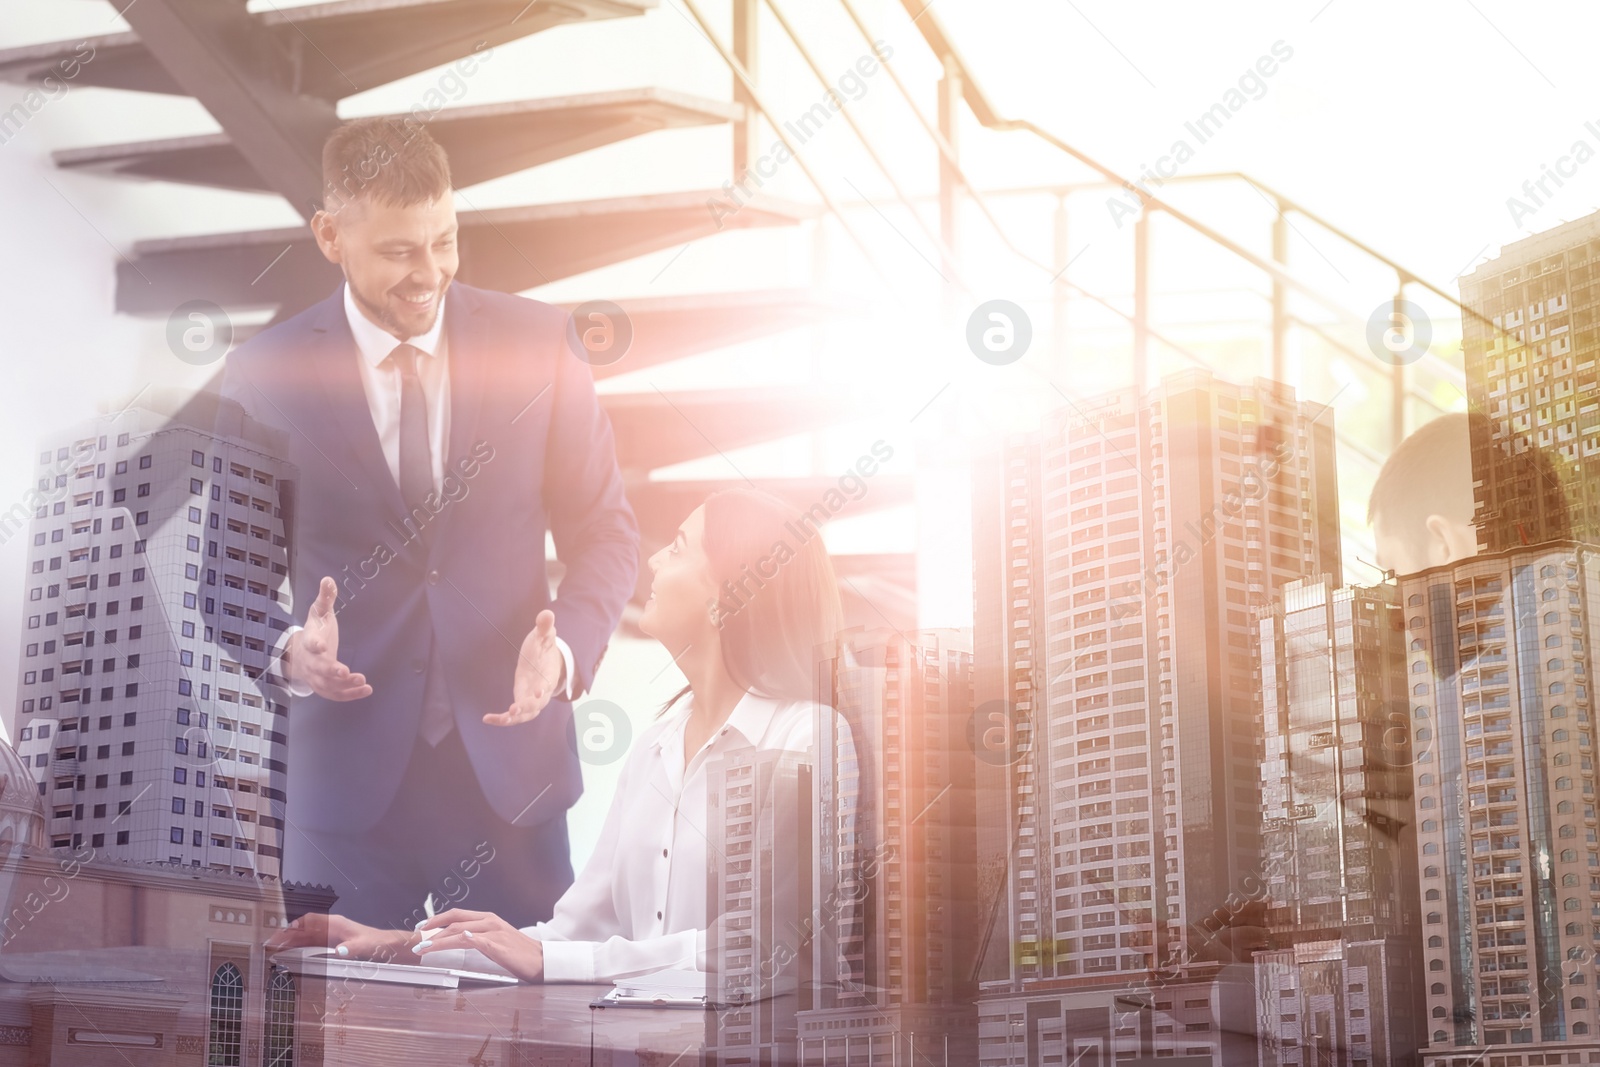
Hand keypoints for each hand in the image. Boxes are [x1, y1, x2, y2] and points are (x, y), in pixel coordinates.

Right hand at [265, 912, 415, 961]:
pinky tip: (291, 958)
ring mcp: (330, 937)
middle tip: (269, 946)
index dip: (293, 926)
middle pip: (303, 930)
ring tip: (274, 952)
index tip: (280, 934)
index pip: (309, 921)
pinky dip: (299, 951)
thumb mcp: (365, 946)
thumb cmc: (377, 944)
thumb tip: (340, 951)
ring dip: (290, 944)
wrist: (388, 948)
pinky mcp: (331, 946)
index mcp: (335, 924)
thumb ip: (352, 948)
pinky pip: (310, 946)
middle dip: (286, 936)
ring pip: (305, 938)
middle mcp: (330, 928)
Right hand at [287, 577, 371, 700]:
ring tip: (363, 682)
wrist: (299, 653)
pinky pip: (336, 694)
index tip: (321, 646)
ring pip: (328, 685)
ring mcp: (316, 676)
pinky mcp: (325, 686)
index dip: (314, 645)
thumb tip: (328, 579)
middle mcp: (311, 661)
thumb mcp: (319, 612)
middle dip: (331, 671)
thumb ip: (325, 597)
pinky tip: (366, 690)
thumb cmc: (315, 629)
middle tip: (344, 672)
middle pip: (318, 668)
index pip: (309, 643)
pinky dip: (350, 695)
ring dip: (344, 686)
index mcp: (308, 640)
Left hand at [413, 908, 543, 981]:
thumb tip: (459, 938)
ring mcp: (494, 932)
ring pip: (461, 931)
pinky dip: (466, 939)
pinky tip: (456, 940)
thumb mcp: (496, 940)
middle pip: (454, 920)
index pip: (456, 914)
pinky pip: (479, 940)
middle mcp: (489, 921)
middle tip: (416, 938)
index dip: (437, 919)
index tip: (421, 927)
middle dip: (432, 929)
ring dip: (439, 939)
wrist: (542, 960)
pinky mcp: (500, 945)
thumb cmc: (519, 953)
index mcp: (488, 919)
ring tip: (424, 947)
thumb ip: (478, 937)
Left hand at [484, 609, 561, 726]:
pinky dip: (501, 719)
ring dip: (512, 719)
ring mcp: (531, 701)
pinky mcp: (520, 703)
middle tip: (514, 710)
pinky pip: (512, 716)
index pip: (547, 684)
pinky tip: (487, 719)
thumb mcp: (543, 636)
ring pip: (525, 715)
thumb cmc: (543, 649)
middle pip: (536, 705)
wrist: (544, 661)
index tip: (537, 692)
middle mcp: (541, 693)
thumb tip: (547, 613)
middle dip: (526, 708)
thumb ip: (544, 627)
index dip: (542, 688)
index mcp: (548, 676)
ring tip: (498, 719)